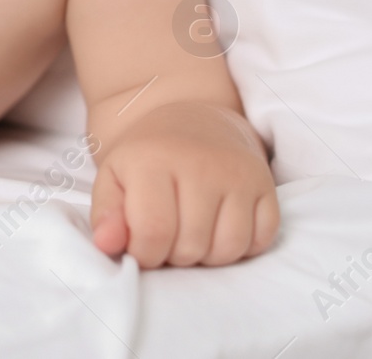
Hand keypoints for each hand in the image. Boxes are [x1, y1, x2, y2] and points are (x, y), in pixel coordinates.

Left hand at [89, 102, 278, 267]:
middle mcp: (201, 164)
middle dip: (174, 255)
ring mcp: (238, 173)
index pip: (153, 233)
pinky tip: (221, 228)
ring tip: (193, 233)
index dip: (144, 254)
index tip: (142, 245)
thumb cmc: (149, 155)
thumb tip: (107, 245)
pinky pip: (261, 240)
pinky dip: (242, 247)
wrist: (192, 115)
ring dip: (208, 255)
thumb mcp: (114, 175)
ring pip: (228, 249)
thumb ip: (106, 214)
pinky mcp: (265, 184)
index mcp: (154, 160)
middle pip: (191, 247)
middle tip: (169, 234)